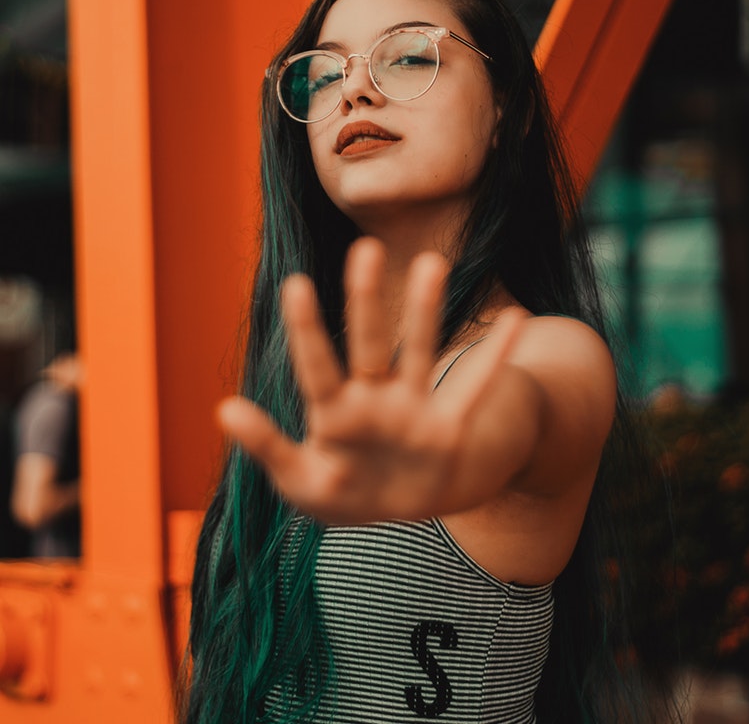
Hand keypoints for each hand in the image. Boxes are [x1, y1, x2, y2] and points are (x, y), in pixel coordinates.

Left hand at [217, 237, 525, 522]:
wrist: (393, 508)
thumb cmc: (341, 491)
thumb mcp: (300, 481)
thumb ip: (266, 447)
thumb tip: (224, 407)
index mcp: (333, 413)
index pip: (316, 366)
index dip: (307, 329)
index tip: (296, 282)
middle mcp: (373, 399)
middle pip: (368, 344)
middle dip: (365, 302)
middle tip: (365, 248)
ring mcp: (412, 408)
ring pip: (418, 352)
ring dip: (424, 311)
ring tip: (431, 262)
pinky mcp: (448, 426)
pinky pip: (476, 388)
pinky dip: (496, 357)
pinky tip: (516, 318)